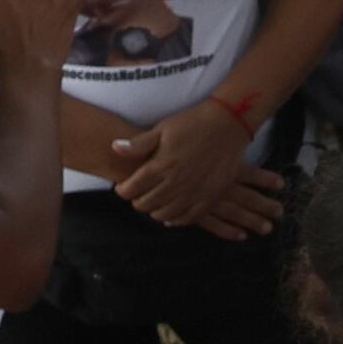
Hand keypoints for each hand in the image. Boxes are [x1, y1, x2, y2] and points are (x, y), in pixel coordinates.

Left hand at [111, 101, 271, 230]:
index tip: (122, 187)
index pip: (132, 189)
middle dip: (137, 201)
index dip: (122, 190)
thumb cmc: (193, 123)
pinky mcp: (210, 197)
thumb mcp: (162, 128)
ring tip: (153, 204)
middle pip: (146, 204)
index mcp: (161, 164)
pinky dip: (175, 220)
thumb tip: (115, 147)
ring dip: (154, 212)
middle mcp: (176, 182)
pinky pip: (188, 218)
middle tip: (138, 195)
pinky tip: (171, 215)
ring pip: (165, 214)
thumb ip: (138, 144)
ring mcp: (194, 192)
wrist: (228, 125)